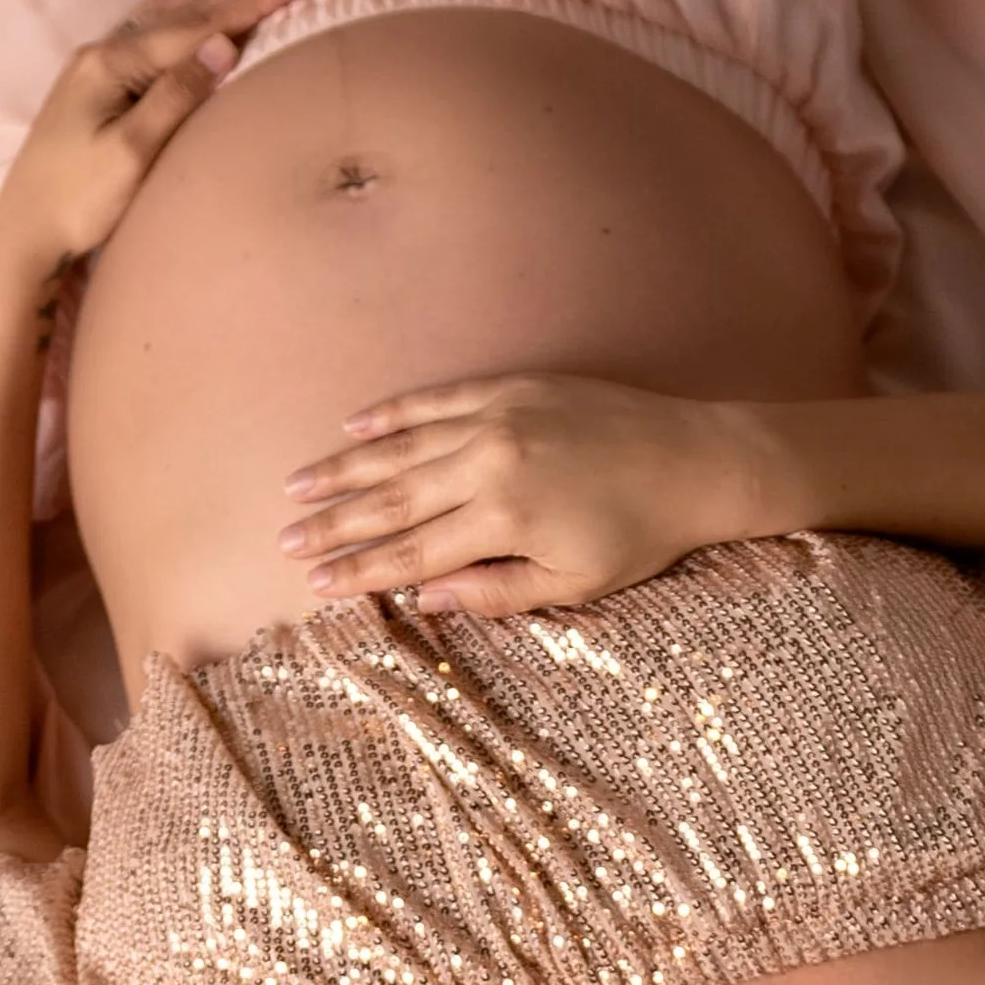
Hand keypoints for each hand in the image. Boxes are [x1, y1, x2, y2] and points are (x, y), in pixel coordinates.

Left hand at [0, 0, 308, 273]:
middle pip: (184, 9)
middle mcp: (102, 52)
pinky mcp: (96, 84)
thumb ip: (175, 96)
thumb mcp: (131, 154)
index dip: (249, 2)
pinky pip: (148, 27)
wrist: (22, 234)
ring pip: (165, 11)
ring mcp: (96, 65)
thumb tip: (223, 45)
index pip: (195, 27)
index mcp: (112, 65)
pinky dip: (181, 4)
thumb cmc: (76, 202)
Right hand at [279, 372, 774, 617]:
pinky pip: (438, 401)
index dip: (357, 570)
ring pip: (402, 447)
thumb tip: (424, 597)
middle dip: (334, 523)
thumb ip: (494, 591)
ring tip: (299, 487)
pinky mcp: (513, 387)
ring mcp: (497, 417)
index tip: (313, 582)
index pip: (411, 552)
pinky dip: (394, 415)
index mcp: (503, 519)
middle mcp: (490, 463)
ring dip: (346, 470)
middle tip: (285, 539)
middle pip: (393, 500)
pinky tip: (356, 429)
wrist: (699, 459)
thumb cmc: (641, 534)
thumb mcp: (573, 582)